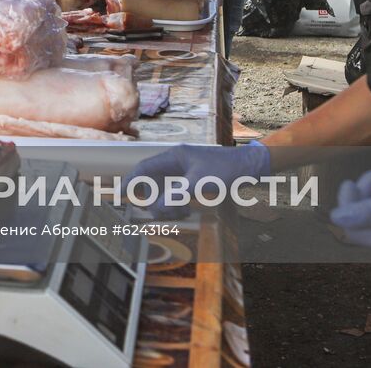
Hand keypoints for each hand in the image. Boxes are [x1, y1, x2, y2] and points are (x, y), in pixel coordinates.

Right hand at [130, 142, 270, 217]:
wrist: (249, 166)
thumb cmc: (226, 171)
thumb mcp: (200, 184)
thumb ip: (177, 194)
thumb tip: (156, 206)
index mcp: (174, 156)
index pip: (145, 168)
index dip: (131, 180)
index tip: (120, 193)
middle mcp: (176, 160)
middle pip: (153, 179)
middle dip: (152, 197)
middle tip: (158, 213)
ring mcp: (185, 168)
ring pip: (164, 186)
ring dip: (166, 202)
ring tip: (176, 213)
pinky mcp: (193, 176)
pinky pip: (175, 190)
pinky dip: (175, 201)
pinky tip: (183, 210)